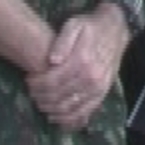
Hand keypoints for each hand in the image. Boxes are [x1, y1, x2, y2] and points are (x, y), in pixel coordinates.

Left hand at [26, 3, 128, 130]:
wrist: (116, 30)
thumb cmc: (91, 26)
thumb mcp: (74, 24)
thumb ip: (62, 41)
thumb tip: (52, 60)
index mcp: (83, 61)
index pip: (52, 82)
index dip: (36, 84)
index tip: (28, 80)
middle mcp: (92, 78)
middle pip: (58, 97)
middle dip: (40, 97)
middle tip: (32, 92)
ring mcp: (99, 88)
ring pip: (70, 109)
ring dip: (51, 109)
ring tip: (41, 102)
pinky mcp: (103, 94)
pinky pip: (84, 113)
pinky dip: (68, 119)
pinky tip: (56, 117)